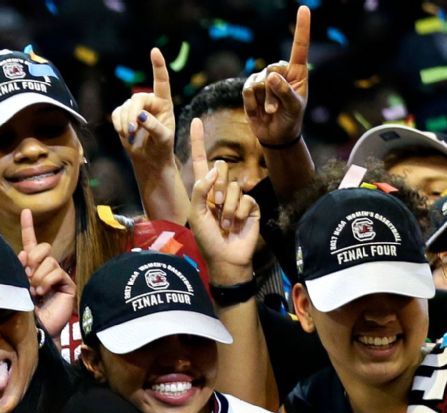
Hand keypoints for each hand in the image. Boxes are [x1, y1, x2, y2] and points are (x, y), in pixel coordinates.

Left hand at [18, 209, 74, 338]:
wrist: (34, 331)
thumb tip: (23, 252)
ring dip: (38, 275)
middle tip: (26, 275)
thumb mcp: (14, 287)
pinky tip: (42, 293)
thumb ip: (18, 268)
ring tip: (34, 291)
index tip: (25, 211)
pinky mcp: (67, 285)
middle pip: (44, 248)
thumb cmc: (21, 312)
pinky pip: (57, 271)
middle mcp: (45, 269)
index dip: (28, 227)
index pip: (30, 243)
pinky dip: (47, 281)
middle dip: (33, 258)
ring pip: (49, 260)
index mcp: (31, 267)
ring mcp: (57, 276)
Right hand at [110, 47, 175, 167]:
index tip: (154, 51)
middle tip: (130, 131)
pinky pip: (116, 113)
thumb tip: (140, 116)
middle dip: (132, 114)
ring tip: (130, 135)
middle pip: (137, 99)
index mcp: (165, 103)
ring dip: (125, 122)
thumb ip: (154, 126)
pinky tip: (124, 133)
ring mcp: (136, 108)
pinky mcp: (124, 114)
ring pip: (125, 107)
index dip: (158, 66)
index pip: (162, 81)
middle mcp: (151, 102)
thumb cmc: (161, 148)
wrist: (149, 159)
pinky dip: (118, 123)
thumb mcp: (163, 139)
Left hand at [187, 118, 259, 285]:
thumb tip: (217, 166)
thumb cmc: (206, 238)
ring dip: (228, 208)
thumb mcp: (196, 213)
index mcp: (203, 191)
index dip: (198, 142)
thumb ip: (201, 188)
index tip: (196, 121)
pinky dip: (239, 213)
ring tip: (224, 224)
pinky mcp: (250, 205)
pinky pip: (246, 198)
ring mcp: (236, 197)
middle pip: (221, 170)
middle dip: (217, 191)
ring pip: (234, 186)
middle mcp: (219, 190)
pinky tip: (237, 225)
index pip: (201, 162)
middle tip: (215, 211)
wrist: (226, 258)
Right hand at [242, 6, 309, 147]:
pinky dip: (252, 101)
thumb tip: (270, 76)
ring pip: (258, 80)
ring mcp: (264, 80)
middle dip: (273, 91)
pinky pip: (247, 89)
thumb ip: (284, 92)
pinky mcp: (250, 89)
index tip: (303, 8)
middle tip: (276, 108)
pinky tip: (257, 109)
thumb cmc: (290, 119)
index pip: (299, 47)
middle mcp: (280, 72)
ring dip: (263, 99)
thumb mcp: (294, 108)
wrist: (275, 136)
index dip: (301, 28)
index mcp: (297, 72)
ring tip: (269, 111)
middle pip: (272, 68)